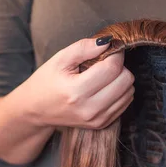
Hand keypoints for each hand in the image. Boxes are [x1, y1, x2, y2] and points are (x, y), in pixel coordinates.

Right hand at [17, 37, 134, 129]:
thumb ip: (83, 47)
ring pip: (129, 92)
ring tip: (102, 76)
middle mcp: (90, 109)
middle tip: (104, 63)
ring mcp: (97, 119)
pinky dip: (120, 91)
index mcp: (76, 92)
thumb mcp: (59, 59)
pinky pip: (126, 103)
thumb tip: (108, 42)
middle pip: (126, 80)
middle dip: (119, 66)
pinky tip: (104, 88)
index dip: (115, 54)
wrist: (36, 111)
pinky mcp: (102, 124)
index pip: (112, 68)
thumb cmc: (46, 82)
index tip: (109, 49)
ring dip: (121, 79)